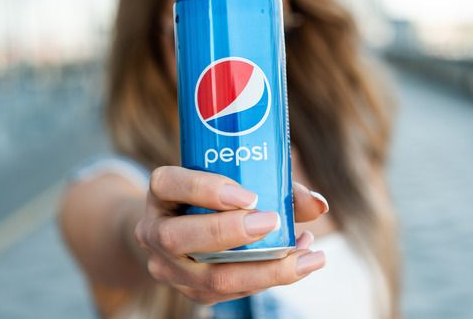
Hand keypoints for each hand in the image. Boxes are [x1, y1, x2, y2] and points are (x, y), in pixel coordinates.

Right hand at [134, 166, 328, 304]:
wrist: (179, 229)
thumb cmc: (215, 196)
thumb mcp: (232, 179)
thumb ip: (274, 184)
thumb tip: (318, 204)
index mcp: (160, 193)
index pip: (169, 185)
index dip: (207, 190)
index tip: (250, 195)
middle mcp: (154, 232)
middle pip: (180, 238)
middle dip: (231, 233)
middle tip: (274, 222)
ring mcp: (169, 268)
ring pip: (211, 278)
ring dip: (265, 269)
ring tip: (307, 254)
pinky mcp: (192, 293)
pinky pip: (231, 293)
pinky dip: (269, 279)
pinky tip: (299, 264)